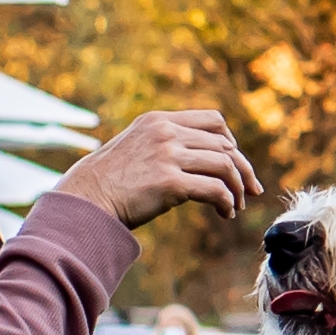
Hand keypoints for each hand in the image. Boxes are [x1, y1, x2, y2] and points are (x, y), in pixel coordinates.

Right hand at [52, 107, 259, 230]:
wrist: (85, 200)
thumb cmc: (109, 181)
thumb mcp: (137, 148)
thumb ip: (166, 145)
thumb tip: (203, 161)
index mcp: (158, 120)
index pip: (213, 120)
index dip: (232, 142)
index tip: (236, 163)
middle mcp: (165, 133)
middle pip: (225, 145)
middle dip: (243, 169)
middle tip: (250, 191)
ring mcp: (167, 156)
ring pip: (225, 165)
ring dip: (237, 188)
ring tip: (236, 206)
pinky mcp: (169, 182)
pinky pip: (215, 190)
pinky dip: (227, 203)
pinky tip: (225, 214)